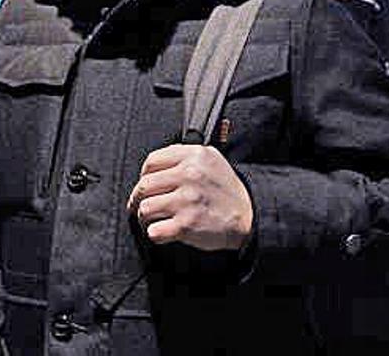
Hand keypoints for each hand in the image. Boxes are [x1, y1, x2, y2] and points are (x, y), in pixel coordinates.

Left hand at [126, 144, 252, 251]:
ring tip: (153, 219)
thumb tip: (154, 165)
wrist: (249, 215)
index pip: (151, 162)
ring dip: (145, 218)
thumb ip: (184, 155)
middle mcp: (189, 175)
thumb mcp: (211, 159)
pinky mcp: (186, 225)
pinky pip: (154, 231)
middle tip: (140, 206)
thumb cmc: (227, 190)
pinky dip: (155, 234)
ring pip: (145, 208)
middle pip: (144, 186)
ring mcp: (186, 200)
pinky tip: (163, 231)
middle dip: (138, 199)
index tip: (147, 185)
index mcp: (193, 156)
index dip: (144, 175)